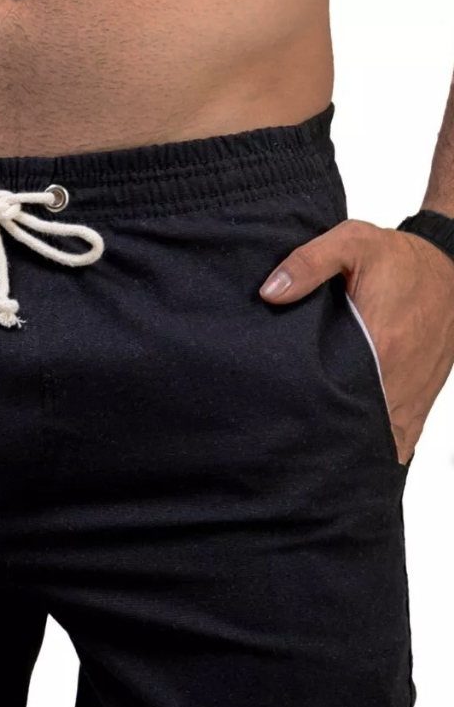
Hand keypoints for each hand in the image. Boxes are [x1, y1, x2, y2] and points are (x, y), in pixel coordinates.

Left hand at [259, 219, 453, 464]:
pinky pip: (398, 440)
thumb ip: (309, 262)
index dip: (306, 417)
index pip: (336, 397)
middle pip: (354, 428)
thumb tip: (270, 292)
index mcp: (381, 343)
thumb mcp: (353, 243)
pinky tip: (345, 463)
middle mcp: (399, 378)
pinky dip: (373, 454)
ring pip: (377, 442)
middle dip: (320, 443)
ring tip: (307, 462)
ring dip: (346, 451)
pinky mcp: (419, 401)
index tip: (277, 427)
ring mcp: (412, 394)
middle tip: (282, 452)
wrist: (451, 267)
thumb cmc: (398, 257)